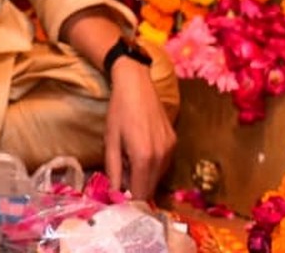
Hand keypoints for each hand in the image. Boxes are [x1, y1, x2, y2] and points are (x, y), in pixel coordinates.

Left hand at [62, 10, 177, 199]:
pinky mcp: (174, 142)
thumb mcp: (110, 141)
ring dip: (144, 177)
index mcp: (144, 158)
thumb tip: (115, 193)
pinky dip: (152, 165)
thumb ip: (113, 170)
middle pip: (151, 187)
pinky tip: (140, 151)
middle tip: (120, 178)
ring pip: (158, 177)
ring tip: (128, 160)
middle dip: (136, 189)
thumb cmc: (118, 111)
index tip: (118, 199)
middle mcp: (161, 157)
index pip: (140, 194)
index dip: (129, 200)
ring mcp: (170, 149)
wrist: (136, 84)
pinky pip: (163, 163)